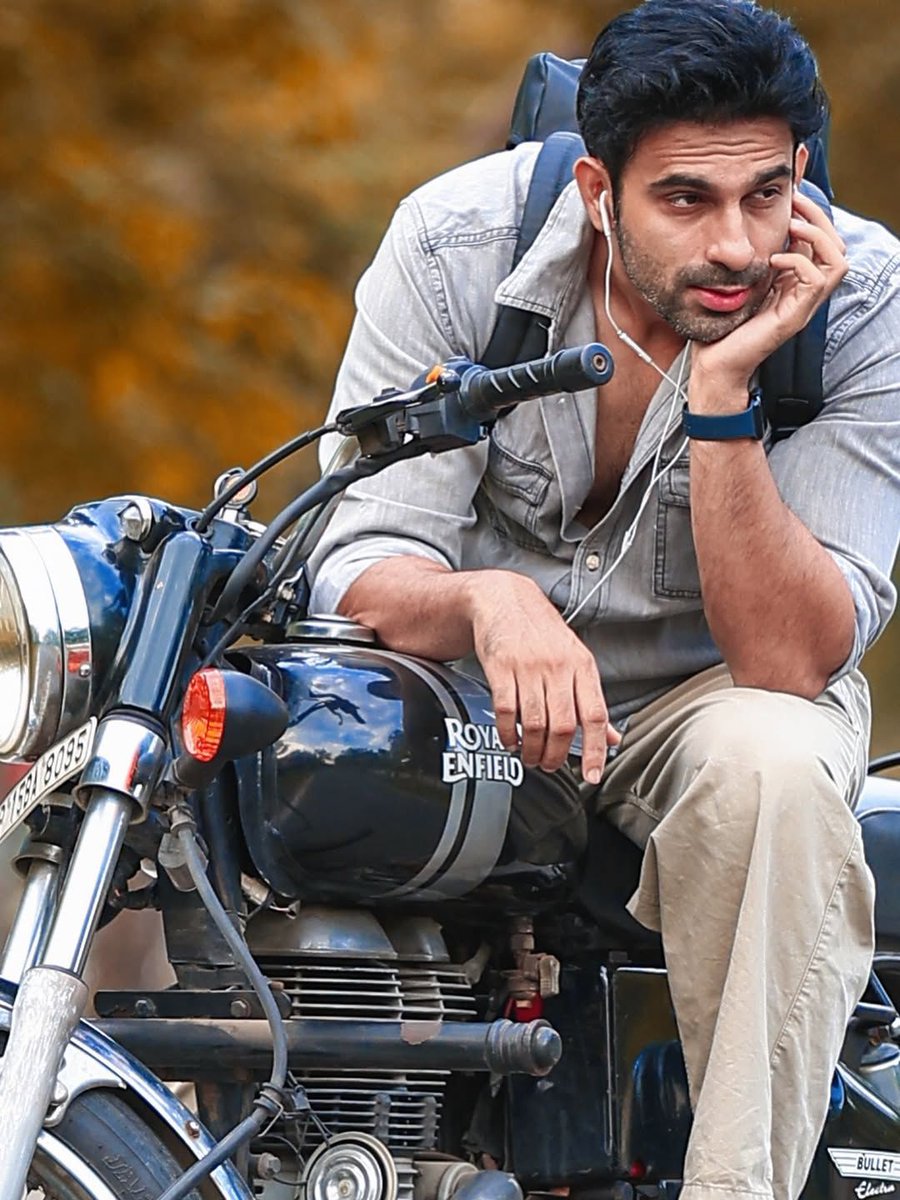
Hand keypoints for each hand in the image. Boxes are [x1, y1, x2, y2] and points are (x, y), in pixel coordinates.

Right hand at [465, 570, 620, 782]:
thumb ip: (591, 700)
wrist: (504, 599)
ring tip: (530, 756)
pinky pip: (505, 711)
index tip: (592, 775)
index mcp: (582, 666)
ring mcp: (528, 666)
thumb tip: (611, 738)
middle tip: (549, 765)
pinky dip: (507, 733)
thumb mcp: (575, 660)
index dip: (595, 750)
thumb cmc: (542, 633)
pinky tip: (509, 739)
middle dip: (556, 755)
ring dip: (531, 749)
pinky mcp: (500, 667)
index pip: (594, 715)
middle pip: (563, 725)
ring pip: (534, 723)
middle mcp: (557, 666)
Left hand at [692, 188, 847, 392]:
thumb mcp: (739, 278)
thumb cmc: (722, 323)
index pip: (822, 241)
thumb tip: (749, 222)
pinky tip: (774, 259)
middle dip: (818, 217)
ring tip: (791, 226)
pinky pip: (816, 281)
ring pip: (838, 261)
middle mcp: (805, 293)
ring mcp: (803, 306)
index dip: (812, 213)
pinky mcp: (795, 317)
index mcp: (795, 281)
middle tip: (795, 201)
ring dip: (816, 236)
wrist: (714, 363)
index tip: (792, 193)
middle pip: (837, 245)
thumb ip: (752, 254)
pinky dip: (799, 262)